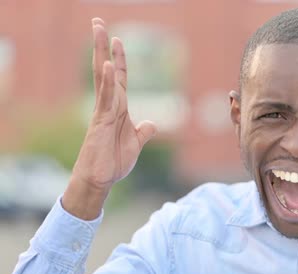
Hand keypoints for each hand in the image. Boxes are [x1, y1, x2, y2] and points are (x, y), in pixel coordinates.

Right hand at [62, 18, 156, 219]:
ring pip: (104, 76)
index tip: (118, 39)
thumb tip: (152, 123)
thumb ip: (143, 131)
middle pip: (107, 69)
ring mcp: (104, 110)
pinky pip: (106, 97)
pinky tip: (109, 64)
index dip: (121, 58)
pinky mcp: (101, 120)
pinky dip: (109, 81)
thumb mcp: (136, 143)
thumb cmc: (114, 162)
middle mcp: (110, 104)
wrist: (101, 179)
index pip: (121, 78)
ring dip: (102, 52)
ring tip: (100, 30)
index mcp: (119, 108)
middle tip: (98, 22)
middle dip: (103, 46)